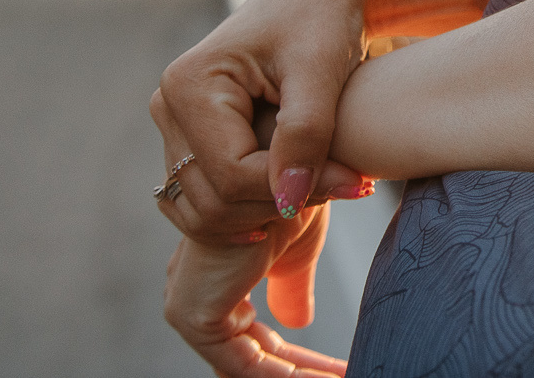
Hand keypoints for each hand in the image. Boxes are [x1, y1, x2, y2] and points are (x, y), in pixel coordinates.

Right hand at [153, 0, 531, 316]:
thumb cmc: (323, 19)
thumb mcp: (321, 70)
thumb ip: (305, 134)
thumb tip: (287, 202)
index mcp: (189, 85)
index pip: (232, 174)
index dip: (295, 189)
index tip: (358, 180)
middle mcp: (168, 106)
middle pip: (215, 200)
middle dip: (284, 201)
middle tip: (347, 182)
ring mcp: (175, 127)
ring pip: (209, 211)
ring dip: (270, 210)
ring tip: (328, 182)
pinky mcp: (192, 141)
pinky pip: (210, 203)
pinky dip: (255, 208)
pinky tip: (302, 188)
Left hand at [164, 208, 346, 376]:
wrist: (291, 175)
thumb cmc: (296, 196)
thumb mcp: (298, 254)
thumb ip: (292, 289)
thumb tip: (296, 321)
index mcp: (218, 279)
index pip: (252, 340)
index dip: (298, 361)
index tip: (338, 368)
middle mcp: (198, 294)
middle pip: (248, 357)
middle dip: (297, 372)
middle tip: (342, 376)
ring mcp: (191, 306)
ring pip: (244, 366)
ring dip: (295, 376)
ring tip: (341, 377)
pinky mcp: (194, 314)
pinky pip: (240, 366)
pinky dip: (281, 376)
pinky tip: (321, 376)